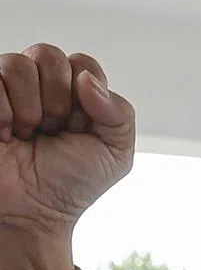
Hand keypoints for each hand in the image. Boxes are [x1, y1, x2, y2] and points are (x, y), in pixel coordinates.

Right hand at [0, 45, 133, 269]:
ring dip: (29, 110)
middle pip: (49, 56)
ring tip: (29, 135)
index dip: (85, 96)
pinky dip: (3, 114)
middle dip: (57, 100)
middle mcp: (41, 86)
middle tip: (54, 131)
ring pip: (18, 65)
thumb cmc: (72, 184)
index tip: (82, 129)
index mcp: (77, 95)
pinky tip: (7, 136)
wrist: (32, 213)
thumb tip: (87, 79)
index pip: (83, 64)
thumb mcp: (115, 154)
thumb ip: (119, 113)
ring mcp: (8, 89)